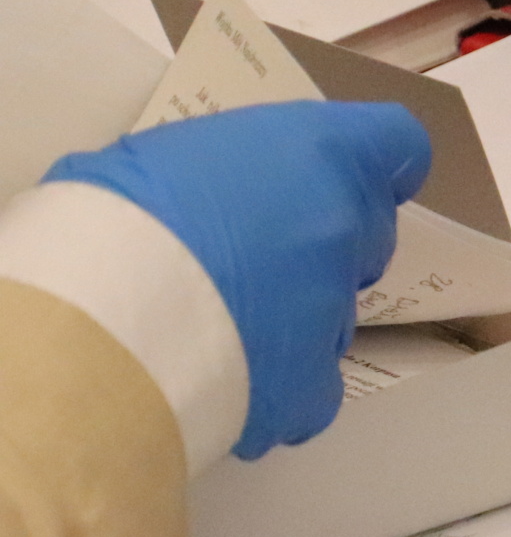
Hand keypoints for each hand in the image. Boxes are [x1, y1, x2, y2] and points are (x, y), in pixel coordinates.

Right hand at [44, 100, 430, 458]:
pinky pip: (314, 389)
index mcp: (324, 153)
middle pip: (366, 233)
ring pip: (335, 312)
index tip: (340, 181)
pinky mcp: (308, 388)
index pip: (397, 146)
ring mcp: (333, 310)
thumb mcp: (166, 156)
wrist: (88, 322)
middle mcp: (346, 226)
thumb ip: (231, 171)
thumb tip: (224, 194)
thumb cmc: (111, 214)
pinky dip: (279, 391)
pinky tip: (226, 388)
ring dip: (296, 318)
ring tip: (215, 331)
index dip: (376, 166)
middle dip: (323, 244)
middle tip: (254, 260)